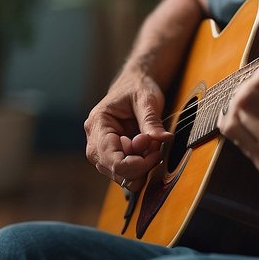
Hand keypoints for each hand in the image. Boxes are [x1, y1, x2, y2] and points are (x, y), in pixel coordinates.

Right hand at [84, 69, 172, 189]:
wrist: (134, 84)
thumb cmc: (137, 87)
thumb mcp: (147, 100)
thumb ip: (152, 121)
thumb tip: (164, 140)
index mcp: (98, 124)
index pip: (113, 160)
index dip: (137, 164)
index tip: (156, 153)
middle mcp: (94, 141)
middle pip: (116, 171)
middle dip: (141, 164)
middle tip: (156, 146)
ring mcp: (101, 151)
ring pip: (122, 175)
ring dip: (141, 165)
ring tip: (151, 144)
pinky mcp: (111, 155)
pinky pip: (126, 171)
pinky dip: (141, 164)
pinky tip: (148, 148)